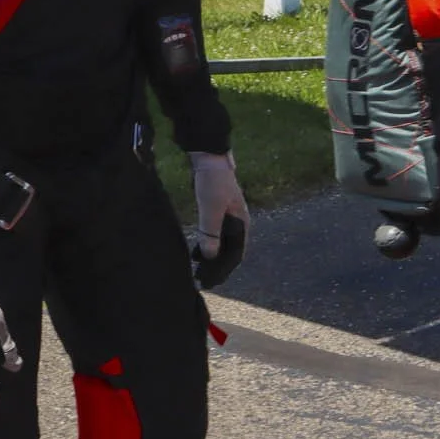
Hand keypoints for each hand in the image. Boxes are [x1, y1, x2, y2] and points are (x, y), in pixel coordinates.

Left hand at [189, 151, 249, 287]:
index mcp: (242, 222)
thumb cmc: (212, 182)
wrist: (208, 157)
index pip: (236, 254)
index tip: (211, 281)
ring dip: (212, 258)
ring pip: (222, 244)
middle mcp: (238, 222)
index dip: (224, 269)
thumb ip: (211, 232)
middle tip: (203, 281)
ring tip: (199, 270)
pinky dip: (208, 246)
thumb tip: (210, 256)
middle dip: (218, 267)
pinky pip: (215, 235)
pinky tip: (197, 253)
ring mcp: (228, 217)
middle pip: (230, 251)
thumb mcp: (211, 208)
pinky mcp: (218, 212)